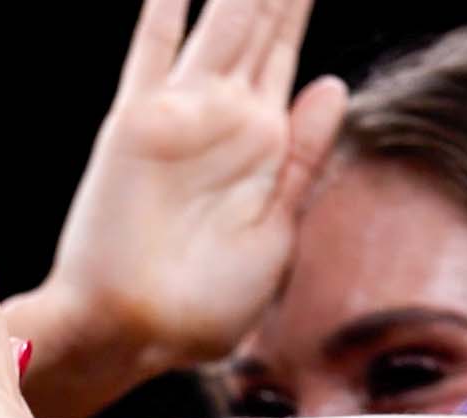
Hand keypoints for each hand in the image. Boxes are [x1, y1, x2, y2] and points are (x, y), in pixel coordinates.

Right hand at [31, 0, 345, 386]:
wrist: (135, 335)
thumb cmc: (205, 307)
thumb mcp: (276, 233)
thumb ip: (303, 158)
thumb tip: (331, 85)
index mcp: (266, 145)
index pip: (287, 51)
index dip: (299, 4)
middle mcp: (224, 118)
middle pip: (257, 23)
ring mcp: (180, 114)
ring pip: (219, 22)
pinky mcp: (136, 122)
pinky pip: (152, 50)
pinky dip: (164, 11)